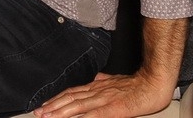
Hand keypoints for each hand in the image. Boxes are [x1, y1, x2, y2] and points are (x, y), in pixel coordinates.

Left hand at [33, 71, 172, 117]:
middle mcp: (97, 92)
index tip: (45, 105)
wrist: (153, 83)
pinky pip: (94, 114)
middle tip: (39, 113)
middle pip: (70, 99)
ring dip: (61, 112)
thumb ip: (104, 81)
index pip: (72, 93)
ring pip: (78, 106)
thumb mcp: (116, 80)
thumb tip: (96, 78)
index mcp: (97, 87)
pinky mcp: (114, 109)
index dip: (57, 99)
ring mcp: (104, 100)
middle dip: (53, 107)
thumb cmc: (137, 85)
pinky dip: (82, 117)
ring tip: (48, 117)